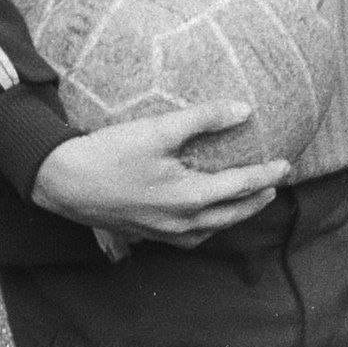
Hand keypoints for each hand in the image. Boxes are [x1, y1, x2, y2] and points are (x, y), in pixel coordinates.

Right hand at [29, 103, 287, 246]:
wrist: (62, 182)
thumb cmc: (108, 154)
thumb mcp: (158, 129)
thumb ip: (203, 118)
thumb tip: (243, 109)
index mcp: (190, 197)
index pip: (242, 186)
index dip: (267, 175)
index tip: (286, 164)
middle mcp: (182, 222)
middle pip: (233, 214)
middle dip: (257, 199)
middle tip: (274, 185)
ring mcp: (164, 233)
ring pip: (213, 229)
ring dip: (235, 215)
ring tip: (248, 200)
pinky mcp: (147, 234)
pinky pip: (190, 237)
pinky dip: (208, 227)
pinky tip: (206, 218)